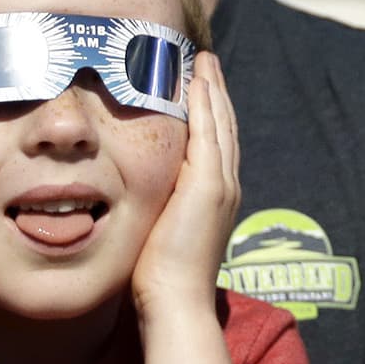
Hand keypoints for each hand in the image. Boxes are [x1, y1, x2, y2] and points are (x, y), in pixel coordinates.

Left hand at [133, 52, 239, 320]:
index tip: (200, 85)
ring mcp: (221, 185)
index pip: (216, 144)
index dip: (210, 112)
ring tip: (204, 62)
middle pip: (224, 127)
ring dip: (213, 89)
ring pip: (220, 124)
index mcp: (215, 197)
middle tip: (207, 61)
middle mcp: (226, 187)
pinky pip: (210, 134)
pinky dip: (207, 105)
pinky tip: (198, 81)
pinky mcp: (209, 186)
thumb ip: (157, 208)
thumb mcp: (159, 231)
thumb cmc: (159, 278)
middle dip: (216, 92)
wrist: (176, 302)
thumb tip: (137, 195)